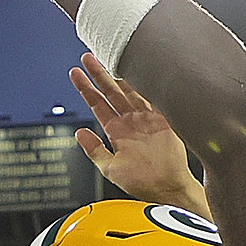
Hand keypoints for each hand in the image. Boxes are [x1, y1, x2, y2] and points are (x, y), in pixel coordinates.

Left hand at [70, 55, 198, 207]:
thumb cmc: (143, 183)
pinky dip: (145, 83)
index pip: (97, 104)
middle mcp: (131, 122)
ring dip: (118, 74)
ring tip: (106, 56)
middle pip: (111, 91)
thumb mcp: (110, 168)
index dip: (86, 88)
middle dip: (98, 74)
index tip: (75, 73)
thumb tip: (79, 133)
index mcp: (117, 132)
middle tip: (87, 57)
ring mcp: (147, 118)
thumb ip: (94, 150)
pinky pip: (153, 95)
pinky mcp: (164, 118)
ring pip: (129, 89)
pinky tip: (138, 68)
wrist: (169, 188)